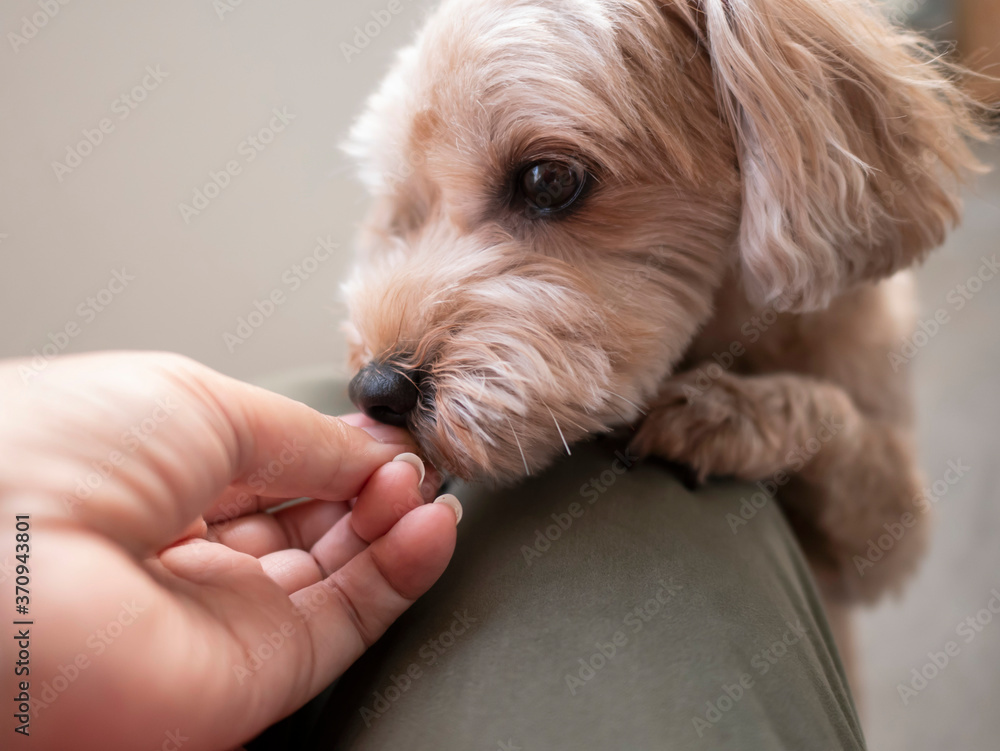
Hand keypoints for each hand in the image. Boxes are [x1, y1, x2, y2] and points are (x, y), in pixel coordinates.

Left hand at [0, 352, 459, 750]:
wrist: (5, 563)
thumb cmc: (52, 456)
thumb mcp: (202, 404)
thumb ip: (305, 435)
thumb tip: (372, 445)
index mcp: (162, 481)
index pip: (280, 469)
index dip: (339, 450)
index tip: (388, 433)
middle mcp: (194, 554)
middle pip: (317, 522)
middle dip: (374, 485)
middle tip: (409, 461)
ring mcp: (226, 617)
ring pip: (344, 573)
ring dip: (398, 523)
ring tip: (423, 487)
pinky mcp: (257, 675)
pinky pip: (351, 622)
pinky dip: (404, 573)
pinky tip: (431, 526)